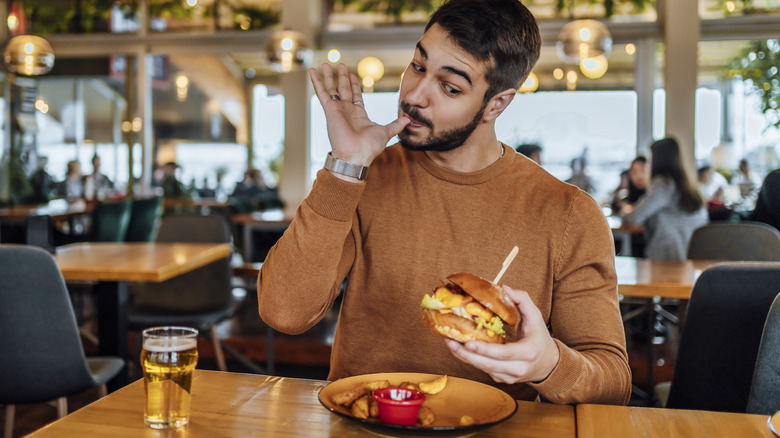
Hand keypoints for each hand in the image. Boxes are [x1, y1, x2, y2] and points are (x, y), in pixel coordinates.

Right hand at [309, 63, 409, 166]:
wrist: (356, 155)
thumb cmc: (369, 147)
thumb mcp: (386, 132)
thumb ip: (396, 125)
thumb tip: (407, 120)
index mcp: (358, 114)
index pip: (355, 95)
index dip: (354, 84)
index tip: (352, 74)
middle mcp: (347, 111)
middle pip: (344, 89)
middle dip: (343, 77)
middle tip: (340, 65)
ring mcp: (337, 110)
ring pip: (332, 89)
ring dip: (329, 76)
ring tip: (327, 64)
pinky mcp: (330, 110)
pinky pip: (322, 93)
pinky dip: (316, 82)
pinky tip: (312, 71)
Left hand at [445, 286, 559, 383]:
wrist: (548, 364)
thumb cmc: (539, 338)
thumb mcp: (536, 317)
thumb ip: (522, 300)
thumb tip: (504, 287)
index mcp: (528, 352)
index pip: (505, 353)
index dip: (485, 350)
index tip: (469, 342)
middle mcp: (519, 368)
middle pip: (489, 364)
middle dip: (467, 354)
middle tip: (450, 342)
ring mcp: (509, 376)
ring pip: (483, 369)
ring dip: (464, 357)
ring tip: (449, 343)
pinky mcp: (502, 379)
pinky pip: (484, 370)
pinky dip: (471, 360)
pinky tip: (459, 348)